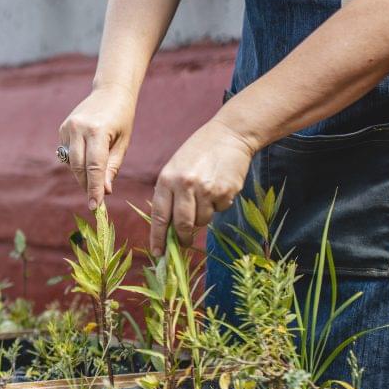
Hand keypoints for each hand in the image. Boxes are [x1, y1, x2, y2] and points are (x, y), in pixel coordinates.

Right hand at [59, 86, 135, 210]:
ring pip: (71, 163)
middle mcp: (79, 128)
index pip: (94, 167)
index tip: (95, 206)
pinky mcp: (63, 128)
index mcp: (97, 131)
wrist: (110, 91)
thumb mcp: (123, 142)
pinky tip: (87, 159)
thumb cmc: (122, 118)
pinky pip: (67, 154)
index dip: (95, 188)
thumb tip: (105, 191)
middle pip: (79, 167)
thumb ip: (112, 167)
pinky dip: (76, 162)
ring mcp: (68, 127)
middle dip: (87, 185)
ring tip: (95, 178)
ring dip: (81, 175)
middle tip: (96, 198)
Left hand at [150, 117, 255, 254]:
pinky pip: (219, 210)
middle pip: (182, 225)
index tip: (158, 253)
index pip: (160, 216)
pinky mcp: (225, 191)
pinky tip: (219, 186)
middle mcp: (185, 185)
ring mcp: (206, 189)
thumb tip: (169, 228)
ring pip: (202, 220)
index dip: (158, 238)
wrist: (230, 134)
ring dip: (203, 216)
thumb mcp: (175, 168)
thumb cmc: (199, 152)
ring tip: (206, 196)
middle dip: (182, 238)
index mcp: (167, 179)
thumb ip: (170, 194)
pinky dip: (219, 204)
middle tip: (183, 243)